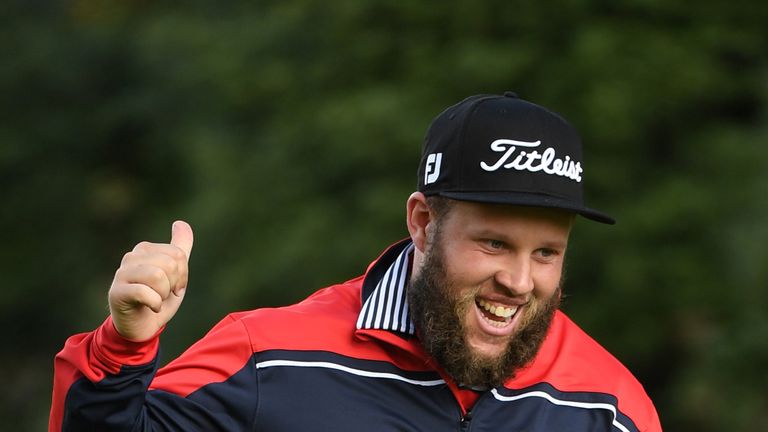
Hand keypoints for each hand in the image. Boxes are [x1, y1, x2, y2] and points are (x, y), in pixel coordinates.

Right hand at [108, 221, 193, 340]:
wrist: (140, 327)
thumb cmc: (157, 298)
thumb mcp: (174, 273)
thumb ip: (180, 248)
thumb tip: (181, 223)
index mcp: (145, 249)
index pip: (178, 254)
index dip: (182, 275)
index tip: (174, 286)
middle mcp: (131, 257)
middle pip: (170, 264)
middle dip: (173, 285)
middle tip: (164, 294)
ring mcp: (121, 274)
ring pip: (158, 276)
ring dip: (163, 294)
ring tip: (156, 300)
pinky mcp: (116, 292)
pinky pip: (145, 292)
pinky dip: (155, 303)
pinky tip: (151, 307)